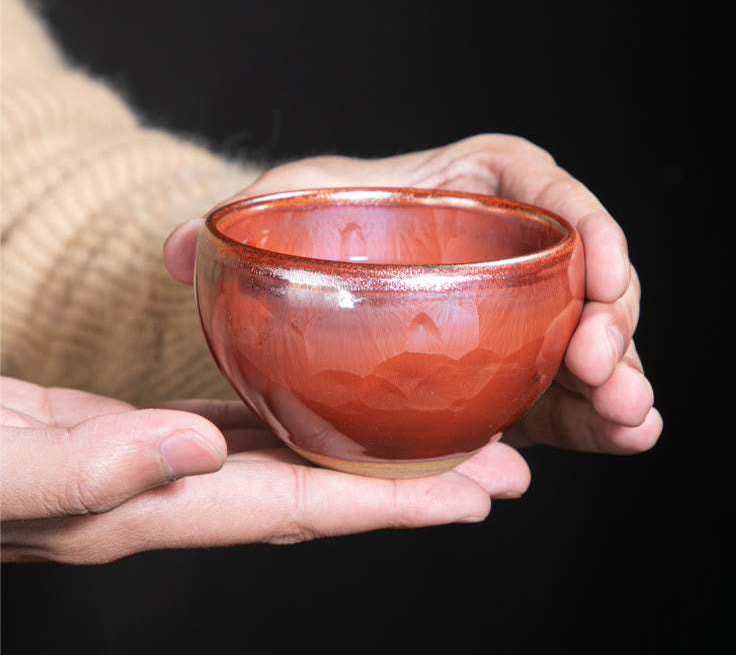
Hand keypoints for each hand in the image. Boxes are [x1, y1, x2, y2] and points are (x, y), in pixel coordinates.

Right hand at [1, 376, 527, 563]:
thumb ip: (95, 466)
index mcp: (158, 509)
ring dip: (373, 458)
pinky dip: (301, 425)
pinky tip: (327, 406)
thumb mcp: (6, 464)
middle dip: (416, 488)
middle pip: (323, 496)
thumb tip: (199, 451)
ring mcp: (167, 472)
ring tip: (447, 440)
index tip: (478, 492)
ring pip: (295, 465)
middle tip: (505, 469)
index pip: (305, 509)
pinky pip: (249, 433)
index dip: (396, 504)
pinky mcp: (146, 438)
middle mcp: (179, 497)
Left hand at [167, 133, 661, 454]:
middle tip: (601, 362)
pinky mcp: (522, 372)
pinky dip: (603, 417)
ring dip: (623, 378)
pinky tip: (627, 437)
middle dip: (614, 318)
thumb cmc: (321, 232)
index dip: (593, 226)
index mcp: (480, 187)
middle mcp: (515, 251)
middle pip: (589, 274)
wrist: (329, 283)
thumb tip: (180, 253)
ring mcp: (525, 316)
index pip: (552, 192)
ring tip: (630, 415)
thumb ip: (242, 224)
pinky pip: (572, 393)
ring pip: (593, 341)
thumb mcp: (287, 211)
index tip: (601, 270)